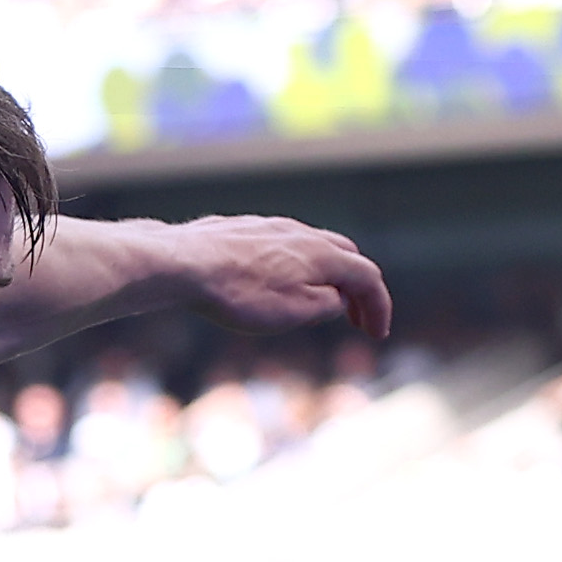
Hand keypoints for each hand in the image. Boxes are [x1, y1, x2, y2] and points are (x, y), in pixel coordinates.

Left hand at [157, 215, 390, 341]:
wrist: (182, 263)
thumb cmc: (237, 293)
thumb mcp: (292, 312)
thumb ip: (325, 305)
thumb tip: (336, 299)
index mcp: (321, 254)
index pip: (367, 276)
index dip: (379, 307)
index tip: (377, 335)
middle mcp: (301, 233)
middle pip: (346, 255)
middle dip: (357, 289)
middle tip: (356, 319)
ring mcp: (272, 227)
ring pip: (314, 246)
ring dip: (327, 275)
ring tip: (320, 302)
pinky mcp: (245, 229)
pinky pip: (284, 245)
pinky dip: (298, 267)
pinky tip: (278, 284)